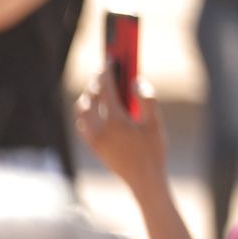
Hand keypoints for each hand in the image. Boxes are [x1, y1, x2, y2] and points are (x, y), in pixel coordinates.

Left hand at [74, 70, 169, 198]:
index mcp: (115, 121)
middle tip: (105, 69)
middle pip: (90, 96)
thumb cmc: (153, 151)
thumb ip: (147, 99)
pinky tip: (94, 106)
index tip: (110, 58)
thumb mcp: (156, 123)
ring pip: (81, 109)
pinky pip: (81, 122)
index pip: (105, 88)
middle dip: (97, 80)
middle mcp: (99, 129)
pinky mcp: (92, 145)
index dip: (107, 70)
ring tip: (99, 86)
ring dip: (88, 95)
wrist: (143, 180)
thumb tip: (136, 81)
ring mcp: (92, 138)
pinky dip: (85, 110)